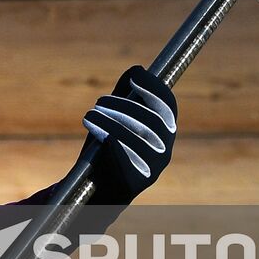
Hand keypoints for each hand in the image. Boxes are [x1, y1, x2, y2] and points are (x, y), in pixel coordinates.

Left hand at [83, 66, 177, 203]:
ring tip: (90, 116)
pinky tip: (99, 137)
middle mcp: (164, 150)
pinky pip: (128, 161)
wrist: (96, 189)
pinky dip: (114, 145)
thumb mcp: (115, 117)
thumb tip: (137, 69)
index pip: (168, 106)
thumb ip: (125, 94)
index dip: (154, 88)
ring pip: (138, 139)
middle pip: (152, 121)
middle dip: (123, 106)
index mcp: (164, 132)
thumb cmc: (107, 148)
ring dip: (111, 122)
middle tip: (99, 101)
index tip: (135, 75)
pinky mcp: (136, 184)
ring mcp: (152, 169)